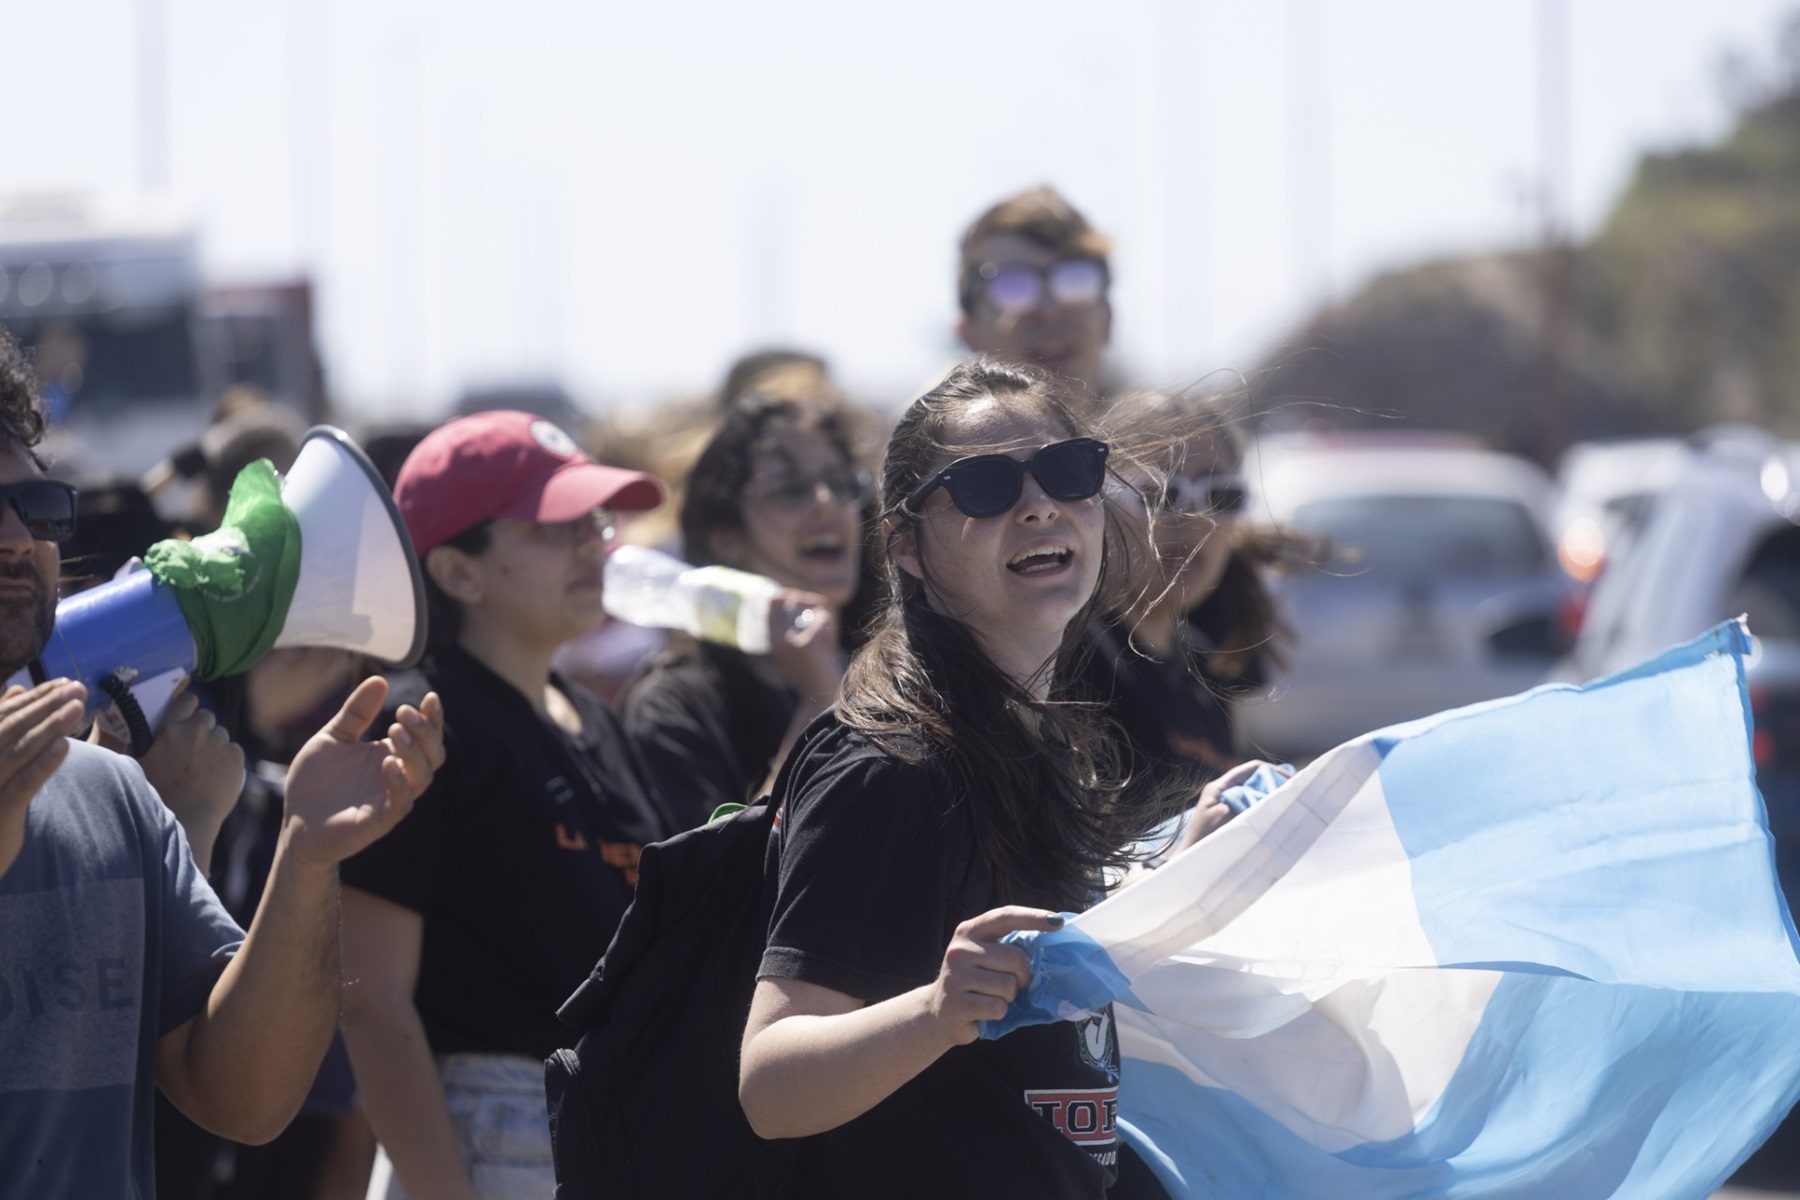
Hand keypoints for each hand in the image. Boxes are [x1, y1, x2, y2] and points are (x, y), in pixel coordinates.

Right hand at [0, 680, 86, 821]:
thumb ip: (2, 729)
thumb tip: (16, 690)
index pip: (4, 716)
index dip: (34, 698)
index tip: (63, 683)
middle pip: (12, 729)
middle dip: (46, 705)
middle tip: (78, 688)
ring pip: (18, 751)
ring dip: (49, 727)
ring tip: (78, 706)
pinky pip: (23, 785)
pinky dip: (43, 764)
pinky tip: (65, 745)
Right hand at [137, 683, 244, 834]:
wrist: (186, 821)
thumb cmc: (156, 796)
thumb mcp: (137, 765)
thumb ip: (138, 743)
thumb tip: (130, 728)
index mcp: (170, 730)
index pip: (187, 700)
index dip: (189, 707)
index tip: (188, 716)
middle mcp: (196, 731)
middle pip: (207, 716)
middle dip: (202, 727)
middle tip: (195, 747)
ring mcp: (219, 743)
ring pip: (221, 733)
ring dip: (215, 742)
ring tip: (205, 765)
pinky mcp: (236, 757)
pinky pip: (234, 749)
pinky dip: (229, 758)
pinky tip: (218, 774)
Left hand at [281, 678, 444, 869]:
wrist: (294, 822)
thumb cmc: (315, 782)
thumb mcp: (333, 737)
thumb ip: (356, 713)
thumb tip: (380, 679)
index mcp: (391, 755)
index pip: (426, 736)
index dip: (433, 718)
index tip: (429, 697)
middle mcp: (398, 776)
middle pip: (433, 754)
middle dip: (426, 731)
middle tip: (404, 712)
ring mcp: (390, 798)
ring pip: (423, 777)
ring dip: (414, 752)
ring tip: (395, 731)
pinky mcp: (378, 820)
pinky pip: (400, 802)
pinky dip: (399, 782)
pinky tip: (387, 762)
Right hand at [766, 589, 842, 700]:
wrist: (822, 694)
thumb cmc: (816, 665)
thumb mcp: (801, 639)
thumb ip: (798, 618)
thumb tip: (797, 594)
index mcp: (771, 637)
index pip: (775, 598)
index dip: (797, 597)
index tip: (811, 610)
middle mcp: (775, 638)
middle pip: (795, 597)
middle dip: (815, 606)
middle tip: (823, 624)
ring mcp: (789, 640)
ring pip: (814, 606)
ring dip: (826, 619)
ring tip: (826, 638)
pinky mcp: (807, 644)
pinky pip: (824, 618)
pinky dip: (832, 630)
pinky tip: (829, 647)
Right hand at [927, 906, 1062, 1046]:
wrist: (938, 1013)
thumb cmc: (973, 981)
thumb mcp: (984, 955)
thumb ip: (1007, 947)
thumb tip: (1050, 941)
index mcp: (969, 931)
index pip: (1006, 916)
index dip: (1033, 917)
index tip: (1057, 922)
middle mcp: (960, 949)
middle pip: (1016, 958)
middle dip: (1023, 975)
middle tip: (1012, 983)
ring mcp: (956, 976)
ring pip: (1009, 986)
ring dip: (1008, 997)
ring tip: (991, 996)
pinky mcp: (958, 1004)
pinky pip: (998, 1007)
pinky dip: (999, 1012)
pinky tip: (983, 1011)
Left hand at [1176, 759, 1287, 852]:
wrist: (1191, 859)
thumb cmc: (1206, 838)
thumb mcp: (1230, 817)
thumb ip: (1250, 803)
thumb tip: (1272, 794)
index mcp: (1219, 787)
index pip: (1250, 769)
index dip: (1272, 771)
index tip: (1290, 779)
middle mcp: (1222, 791)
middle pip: (1253, 779)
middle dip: (1273, 782)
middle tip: (1293, 791)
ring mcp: (1225, 802)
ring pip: (1253, 792)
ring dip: (1269, 795)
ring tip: (1288, 801)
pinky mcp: (1229, 815)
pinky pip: (1250, 805)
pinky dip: (1263, 807)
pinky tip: (1275, 813)